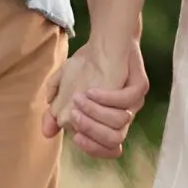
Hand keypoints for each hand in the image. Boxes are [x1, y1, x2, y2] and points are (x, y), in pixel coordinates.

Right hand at [42, 39, 147, 159]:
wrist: (106, 39)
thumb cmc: (87, 65)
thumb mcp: (65, 86)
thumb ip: (55, 109)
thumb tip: (47, 133)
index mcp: (109, 121)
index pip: (107, 148)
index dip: (92, 148)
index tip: (74, 137)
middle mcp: (124, 115)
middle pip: (114, 140)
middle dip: (91, 131)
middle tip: (73, 115)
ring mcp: (134, 102)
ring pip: (120, 122)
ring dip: (96, 113)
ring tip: (79, 98)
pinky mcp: (140, 86)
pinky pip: (127, 100)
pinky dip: (107, 98)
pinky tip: (91, 90)